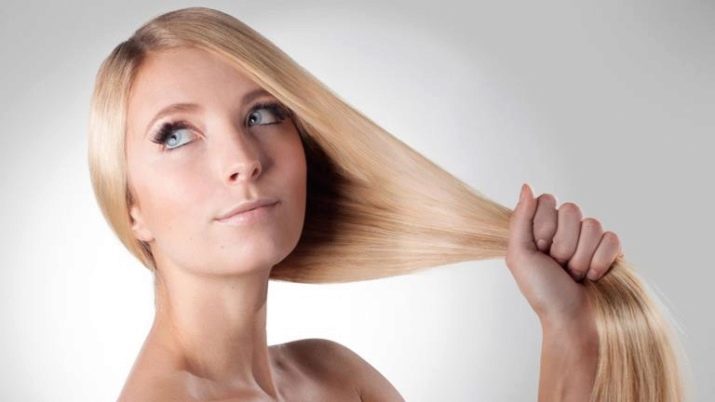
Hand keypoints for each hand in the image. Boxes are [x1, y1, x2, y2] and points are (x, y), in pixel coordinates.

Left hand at [505, 183, 622, 324]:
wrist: (570, 319)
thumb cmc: (542, 291)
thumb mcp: (519, 256)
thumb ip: (520, 219)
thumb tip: (526, 186)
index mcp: (541, 227)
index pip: (548, 200)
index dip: (545, 227)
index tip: (540, 249)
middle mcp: (565, 229)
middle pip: (572, 210)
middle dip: (563, 245)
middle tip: (557, 265)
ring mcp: (589, 239)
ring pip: (592, 225)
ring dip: (581, 257)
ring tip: (574, 274)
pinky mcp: (611, 250)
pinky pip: (612, 238)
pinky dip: (601, 261)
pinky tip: (593, 276)